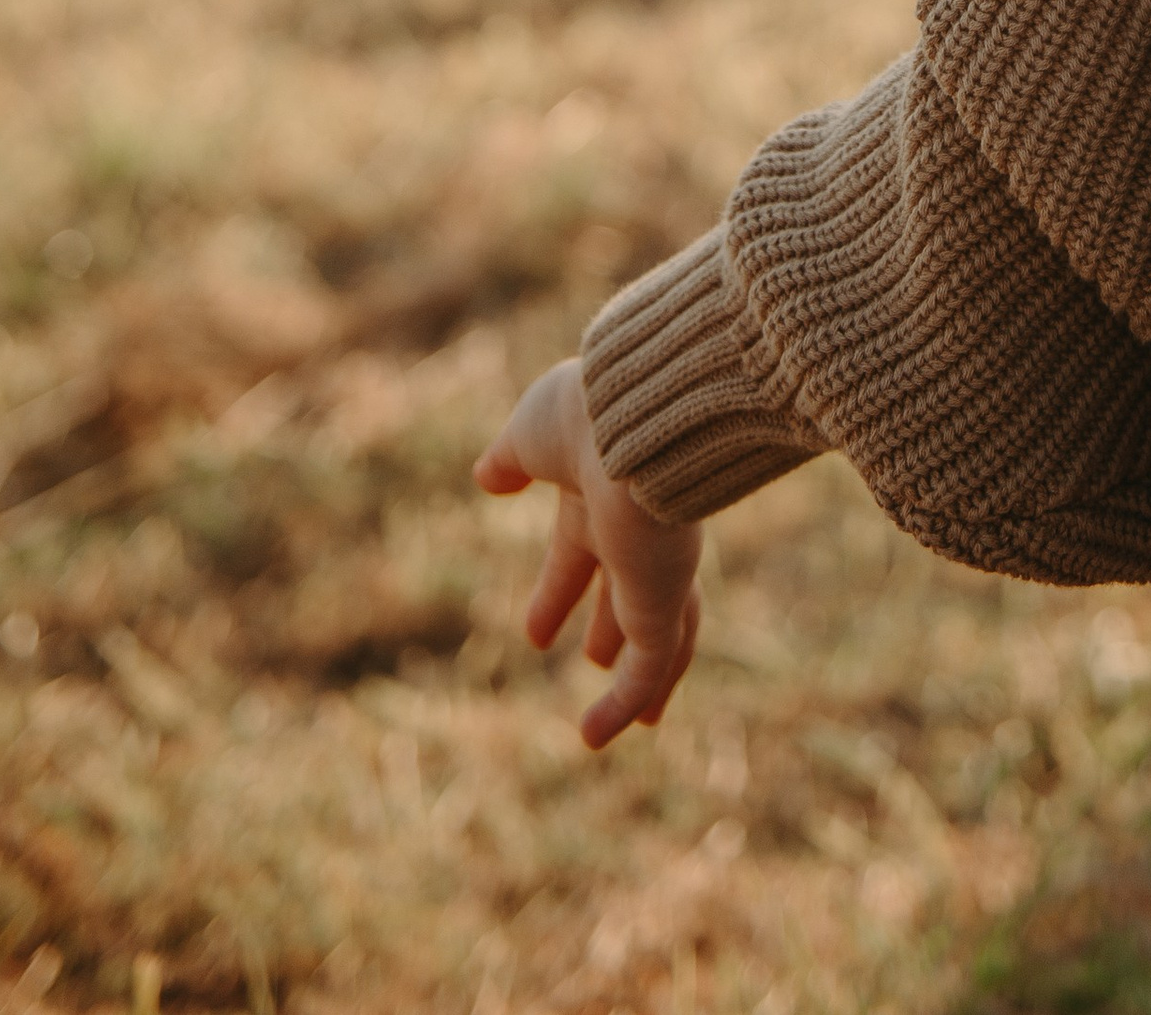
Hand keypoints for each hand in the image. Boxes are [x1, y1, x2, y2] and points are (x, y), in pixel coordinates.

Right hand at [475, 357, 704, 748]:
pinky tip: (595, 736)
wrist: (632, 413)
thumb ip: (511, 459)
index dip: (556, 589)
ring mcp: (656, 567)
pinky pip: (650, 667)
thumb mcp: (531, 434)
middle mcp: (635, 532)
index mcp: (599, 491)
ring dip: (641, 681)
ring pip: (660, 636)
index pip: (579, 551)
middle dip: (609, 627)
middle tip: (593, 658)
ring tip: (641, 722)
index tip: (534, 633)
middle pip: (627, 592)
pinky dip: (625, 705)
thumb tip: (485, 475)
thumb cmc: (582, 414)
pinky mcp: (664, 600)